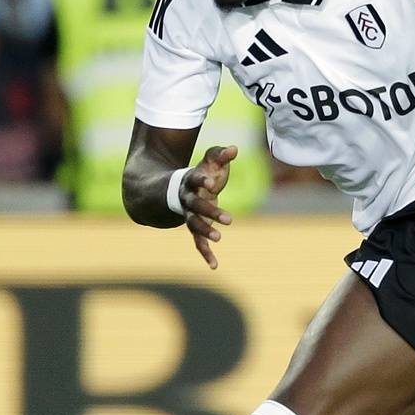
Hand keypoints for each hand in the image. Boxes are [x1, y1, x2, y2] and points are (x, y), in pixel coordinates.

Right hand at [180, 145, 237, 269]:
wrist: (180, 190)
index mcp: (190, 181)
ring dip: (206, 232)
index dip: (202, 181)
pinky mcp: (195, 228)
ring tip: (218, 237)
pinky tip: (214, 266)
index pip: (194, 180)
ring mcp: (190, 216)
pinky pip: (198, 243)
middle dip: (211, 212)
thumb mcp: (211, 161)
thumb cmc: (202, 173)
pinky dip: (206, 253)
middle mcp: (187, 200)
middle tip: (228, 219)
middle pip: (196, 206)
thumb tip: (234, 148)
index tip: (212, 183)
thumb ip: (221, 154)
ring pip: (195, 225)